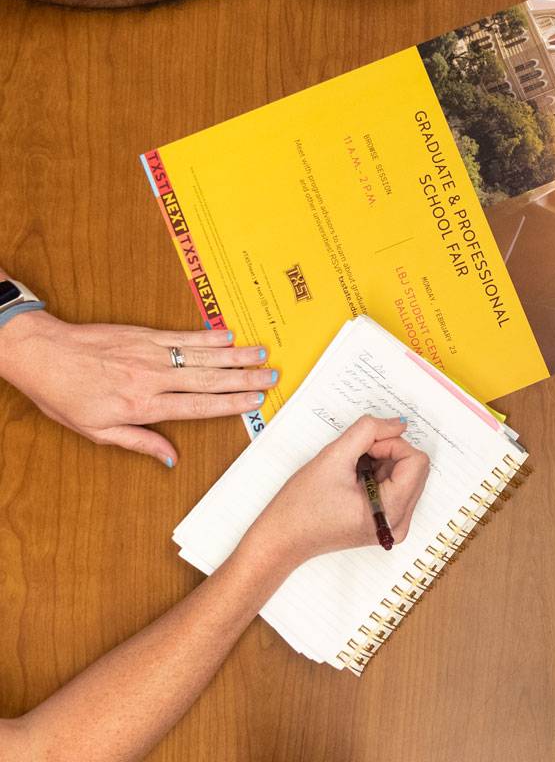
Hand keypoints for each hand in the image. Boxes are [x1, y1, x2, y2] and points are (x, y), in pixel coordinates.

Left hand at [0, 314, 275, 465]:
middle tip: (272, 376)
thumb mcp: (96, 431)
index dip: (230, 403)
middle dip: (244, 378)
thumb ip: (139, 442)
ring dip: (235, 355)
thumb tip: (170, 458)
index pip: (197, 406)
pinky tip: (229, 335)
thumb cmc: (64, 396)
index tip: (255, 400)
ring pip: (202, 355)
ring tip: (262, 354)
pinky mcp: (144, 335)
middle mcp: (152, 378)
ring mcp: (150, 353)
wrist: (43, 355)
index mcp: (142, 406)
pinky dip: (208, 335)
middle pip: (208, 379)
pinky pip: (183, 335)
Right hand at [245, 416, 429, 568]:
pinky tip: (355, 480)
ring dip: (383, 462)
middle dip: (388, 453)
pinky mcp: (386, 522)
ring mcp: (394, 524)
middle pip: (415, 467)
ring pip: (407, 474)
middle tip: (356, 457)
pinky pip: (397, 486)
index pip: (416, 461)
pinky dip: (380, 474)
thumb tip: (399, 423)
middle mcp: (399, 523)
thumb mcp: (333, 457)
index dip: (391, 445)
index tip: (364, 449)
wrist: (281, 540)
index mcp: (391, 512)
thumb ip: (369, 431)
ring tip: (352, 472)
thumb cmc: (300, 507)